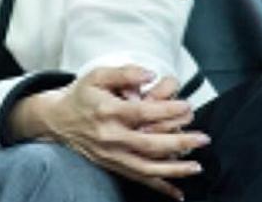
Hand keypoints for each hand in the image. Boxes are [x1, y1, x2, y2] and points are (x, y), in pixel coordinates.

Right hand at [10, 66, 206, 200]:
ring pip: (146, 167)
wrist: (59, 120)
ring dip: (173, 169)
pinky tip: (177, 193)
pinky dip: (158, 188)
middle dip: (179, 142)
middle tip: (202, 138)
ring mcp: (111, 154)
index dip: (167, 110)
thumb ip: (124, 72)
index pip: (142, 112)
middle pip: (148, 143)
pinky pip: (138, 179)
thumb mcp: (97, 75)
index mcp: (107, 111)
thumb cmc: (82, 95)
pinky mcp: (112, 165)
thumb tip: (150, 74)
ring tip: (196, 166)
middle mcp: (109, 136)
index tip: (186, 106)